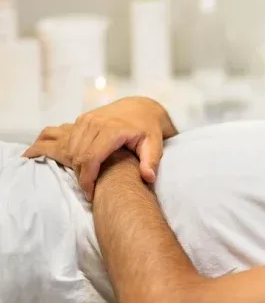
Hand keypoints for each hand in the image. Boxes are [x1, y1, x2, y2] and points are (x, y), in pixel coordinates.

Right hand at [23, 97, 173, 199]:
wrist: (141, 108)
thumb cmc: (149, 129)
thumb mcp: (155, 145)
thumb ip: (151, 161)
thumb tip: (149, 177)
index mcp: (113, 129)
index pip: (91, 158)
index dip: (88, 179)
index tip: (91, 194)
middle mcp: (96, 122)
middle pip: (78, 155)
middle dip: (81, 176)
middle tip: (89, 191)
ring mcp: (87, 119)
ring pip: (71, 149)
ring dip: (76, 167)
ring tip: (87, 181)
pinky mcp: (82, 119)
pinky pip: (71, 141)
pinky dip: (73, 156)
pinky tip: (84, 168)